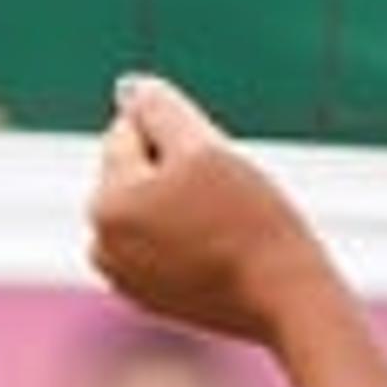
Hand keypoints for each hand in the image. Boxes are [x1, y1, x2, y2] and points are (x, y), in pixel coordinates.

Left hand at [86, 74, 334, 345]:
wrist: (285, 298)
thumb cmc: (248, 219)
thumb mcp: (205, 148)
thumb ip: (160, 110)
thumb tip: (129, 87)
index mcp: (104, 203)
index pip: (129, 132)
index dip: (177, 135)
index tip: (213, 165)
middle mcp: (100, 243)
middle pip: (136, 172)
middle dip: (174, 170)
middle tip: (223, 198)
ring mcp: (122, 276)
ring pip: (151, 208)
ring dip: (180, 203)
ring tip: (222, 226)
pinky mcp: (148, 298)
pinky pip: (162, 244)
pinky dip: (186, 238)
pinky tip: (220, 253)